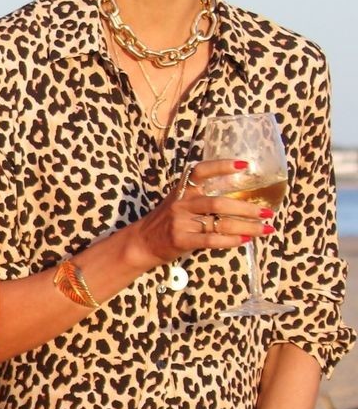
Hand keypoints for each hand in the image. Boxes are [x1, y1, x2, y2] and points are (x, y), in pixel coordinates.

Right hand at [122, 159, 271, 269]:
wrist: (142, 243)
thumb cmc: (167, 221)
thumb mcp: (179, 202)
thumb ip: (202, 196)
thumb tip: (241, 197)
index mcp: (183, 189)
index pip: (201, 171)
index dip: (222, 166)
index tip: (245, 165)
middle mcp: (182, 203)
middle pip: (218, 203)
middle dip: (246, 208)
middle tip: (267, 212)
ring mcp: (180, 222)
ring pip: (219, 223)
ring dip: (246, 226)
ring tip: (265, 228)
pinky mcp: (181, 240)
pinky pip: (211, 240)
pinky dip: (231, 240)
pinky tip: (245, 240)